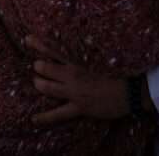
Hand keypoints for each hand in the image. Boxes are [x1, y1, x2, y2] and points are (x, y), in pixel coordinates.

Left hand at [25, 35, 139, 125]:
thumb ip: (86, 52)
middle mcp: (73, 74)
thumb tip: (75, 47)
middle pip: (47, 67)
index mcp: (78, 60)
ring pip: (48, 87)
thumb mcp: (101, 56)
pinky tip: (33, 119)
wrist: (130, 89)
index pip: (55, 49)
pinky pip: (58, 114)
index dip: (40, 44)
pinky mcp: (79, 106)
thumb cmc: (118, 70)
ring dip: (40, 84)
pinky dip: (45, 117)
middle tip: (36, 66)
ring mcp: (74, 91)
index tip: (27, 38)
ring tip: (37, 82)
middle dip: (39, 66)